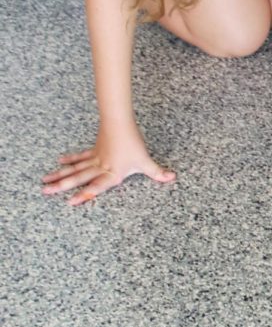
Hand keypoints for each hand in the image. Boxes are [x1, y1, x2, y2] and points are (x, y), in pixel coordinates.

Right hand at [42, 126, 174, 204]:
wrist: (120, 123)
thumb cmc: (132, 143)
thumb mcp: (145, 161)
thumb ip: (156, 172)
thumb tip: (171, 177)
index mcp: (111, 173)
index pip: (96, 187)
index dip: (84, 195)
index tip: (70, 202)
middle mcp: (100, 168)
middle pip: (78, 178)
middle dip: (62, 186)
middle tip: (46, 192)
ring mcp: (95, 159)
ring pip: (75, 169)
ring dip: (59, 175)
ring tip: (44, 182)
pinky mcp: (94, 150)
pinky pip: (80, 157)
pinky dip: (70, 159)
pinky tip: (60, 161)